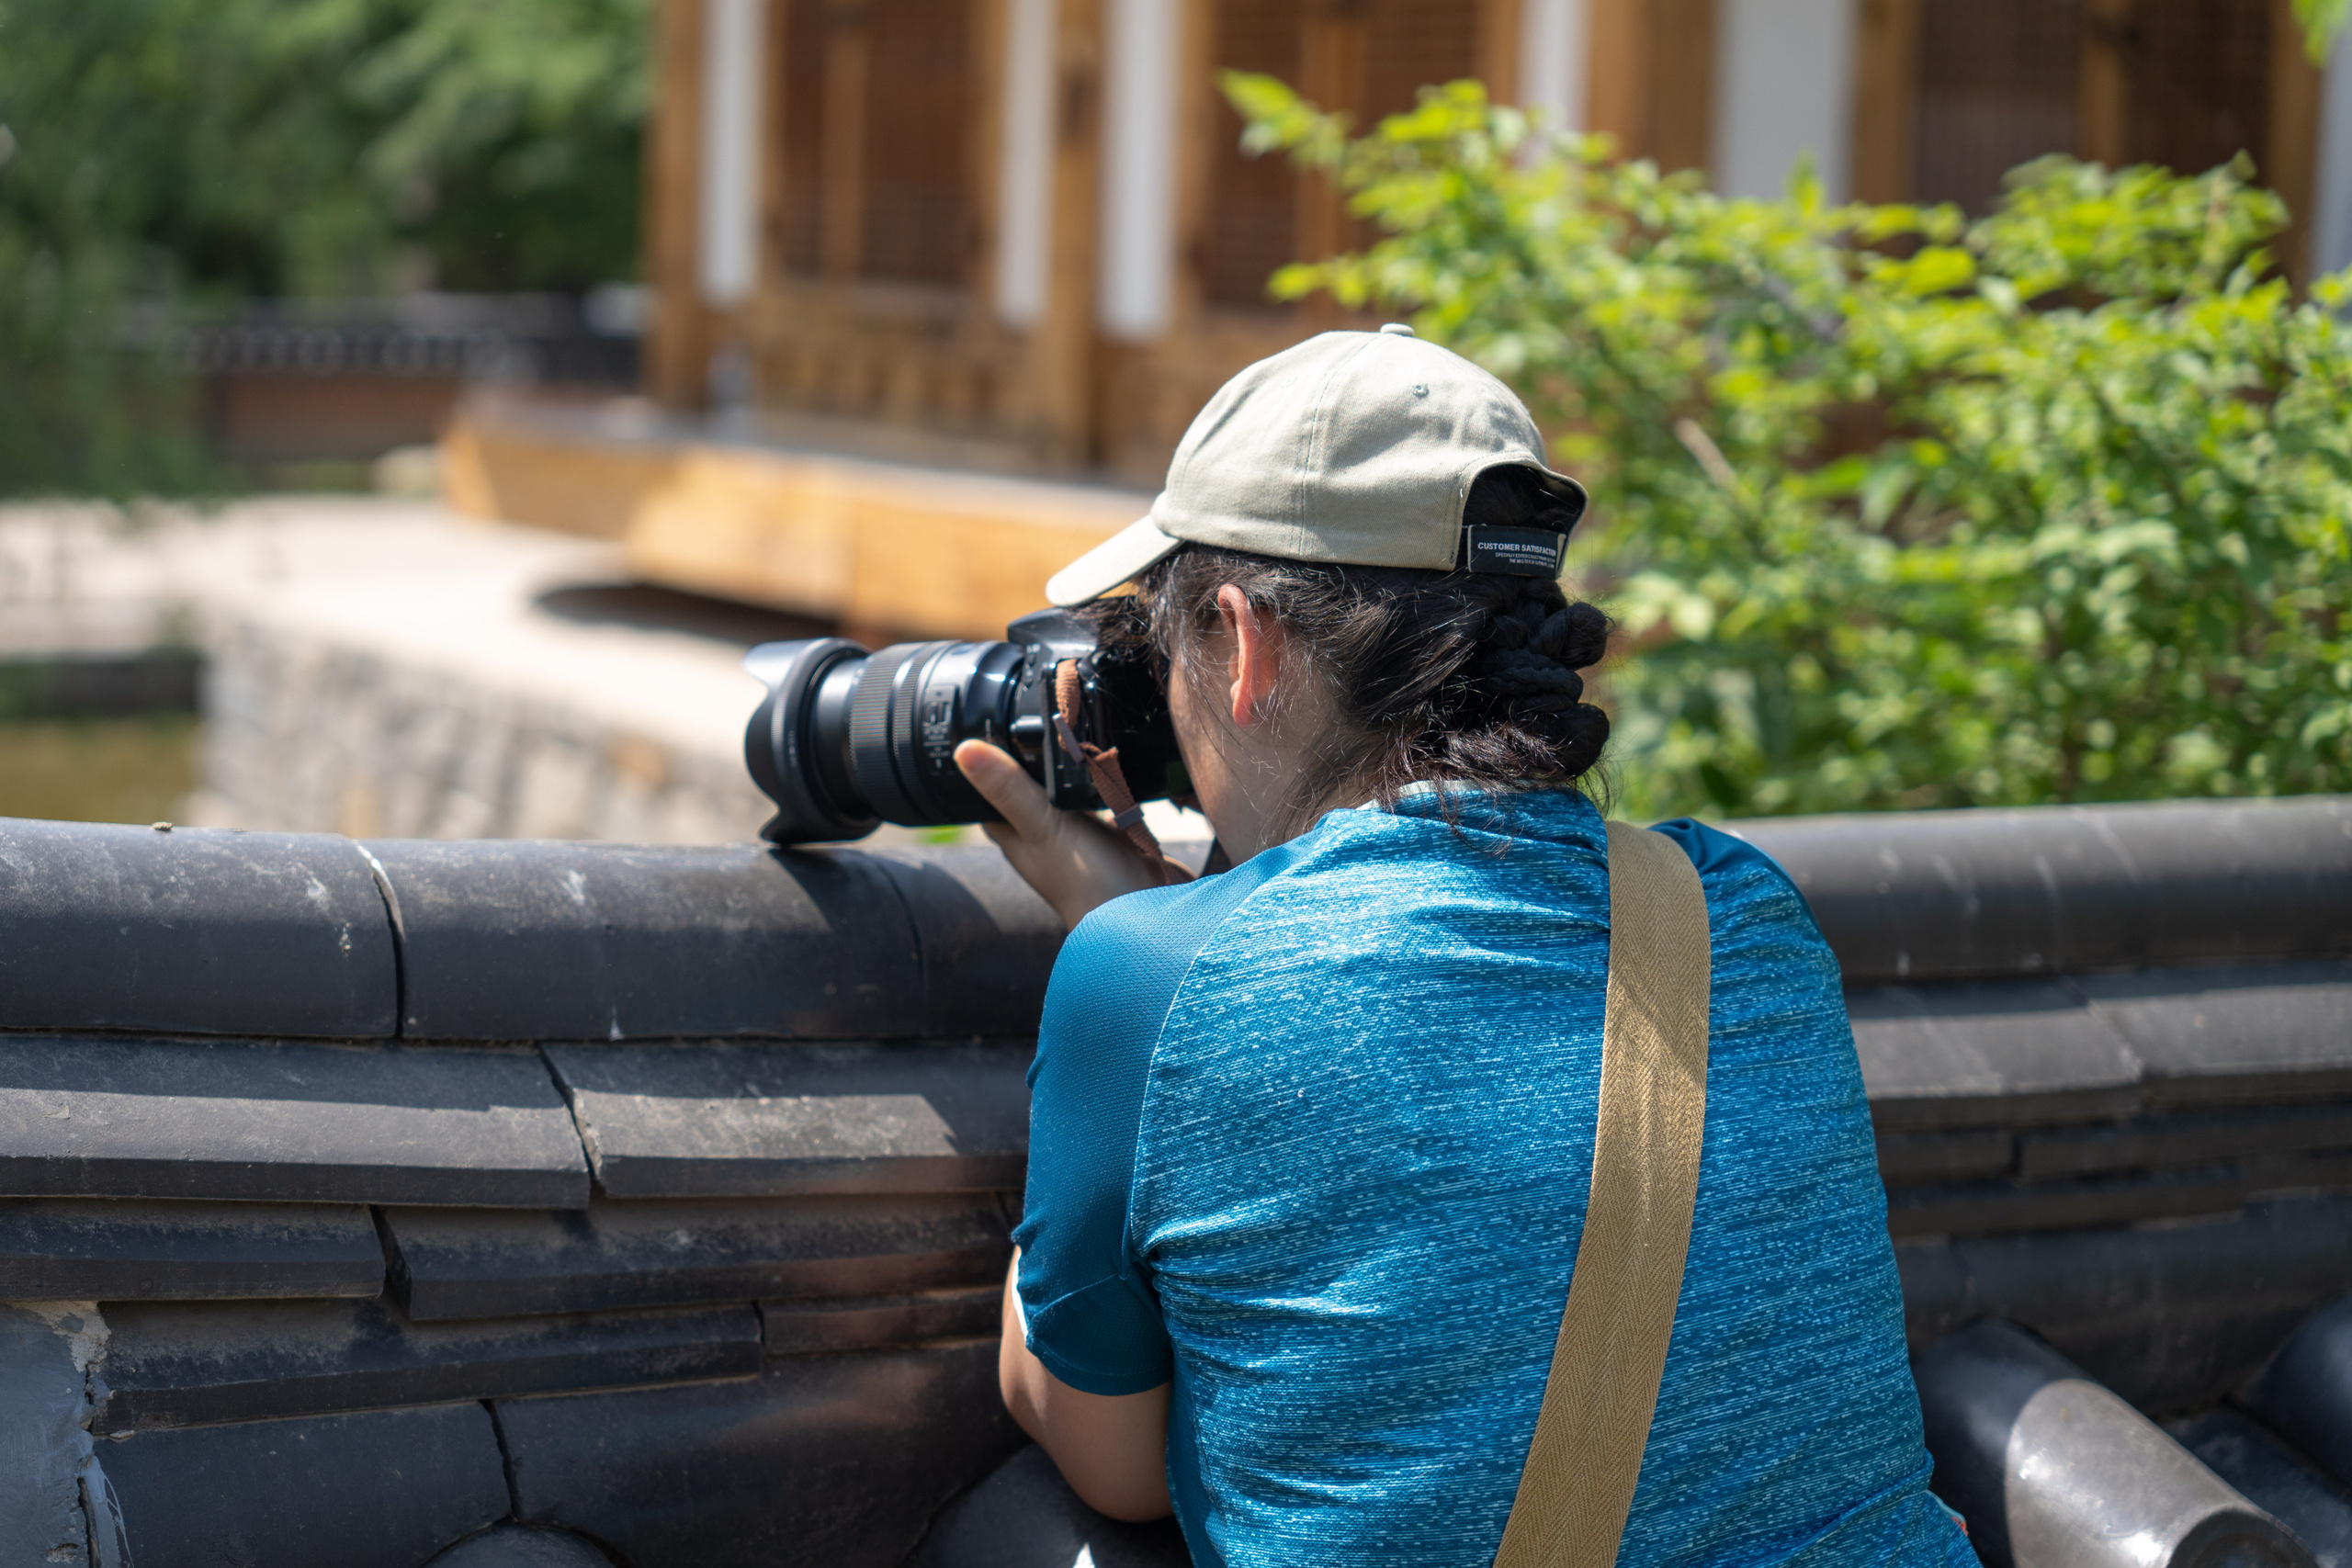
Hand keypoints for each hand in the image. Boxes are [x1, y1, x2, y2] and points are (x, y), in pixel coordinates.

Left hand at [953, 739, 1188, 929]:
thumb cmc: (1090, 884)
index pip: (987, 795)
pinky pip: (1108, 801)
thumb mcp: (1045, 827)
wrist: (1151, 916)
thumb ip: (1010, 789)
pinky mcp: (1117, 837)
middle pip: (1031, 789)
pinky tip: (1116, 766)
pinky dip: (1110, 783)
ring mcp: (1082, 837)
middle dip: (1035, 759)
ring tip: (1079, 735)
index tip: (986, 729)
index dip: (986, 764)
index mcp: (1017, 836)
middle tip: (1041, 723)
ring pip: (1070, 793)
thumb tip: (963, 750)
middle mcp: (1045, 836)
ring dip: (1074, 771)